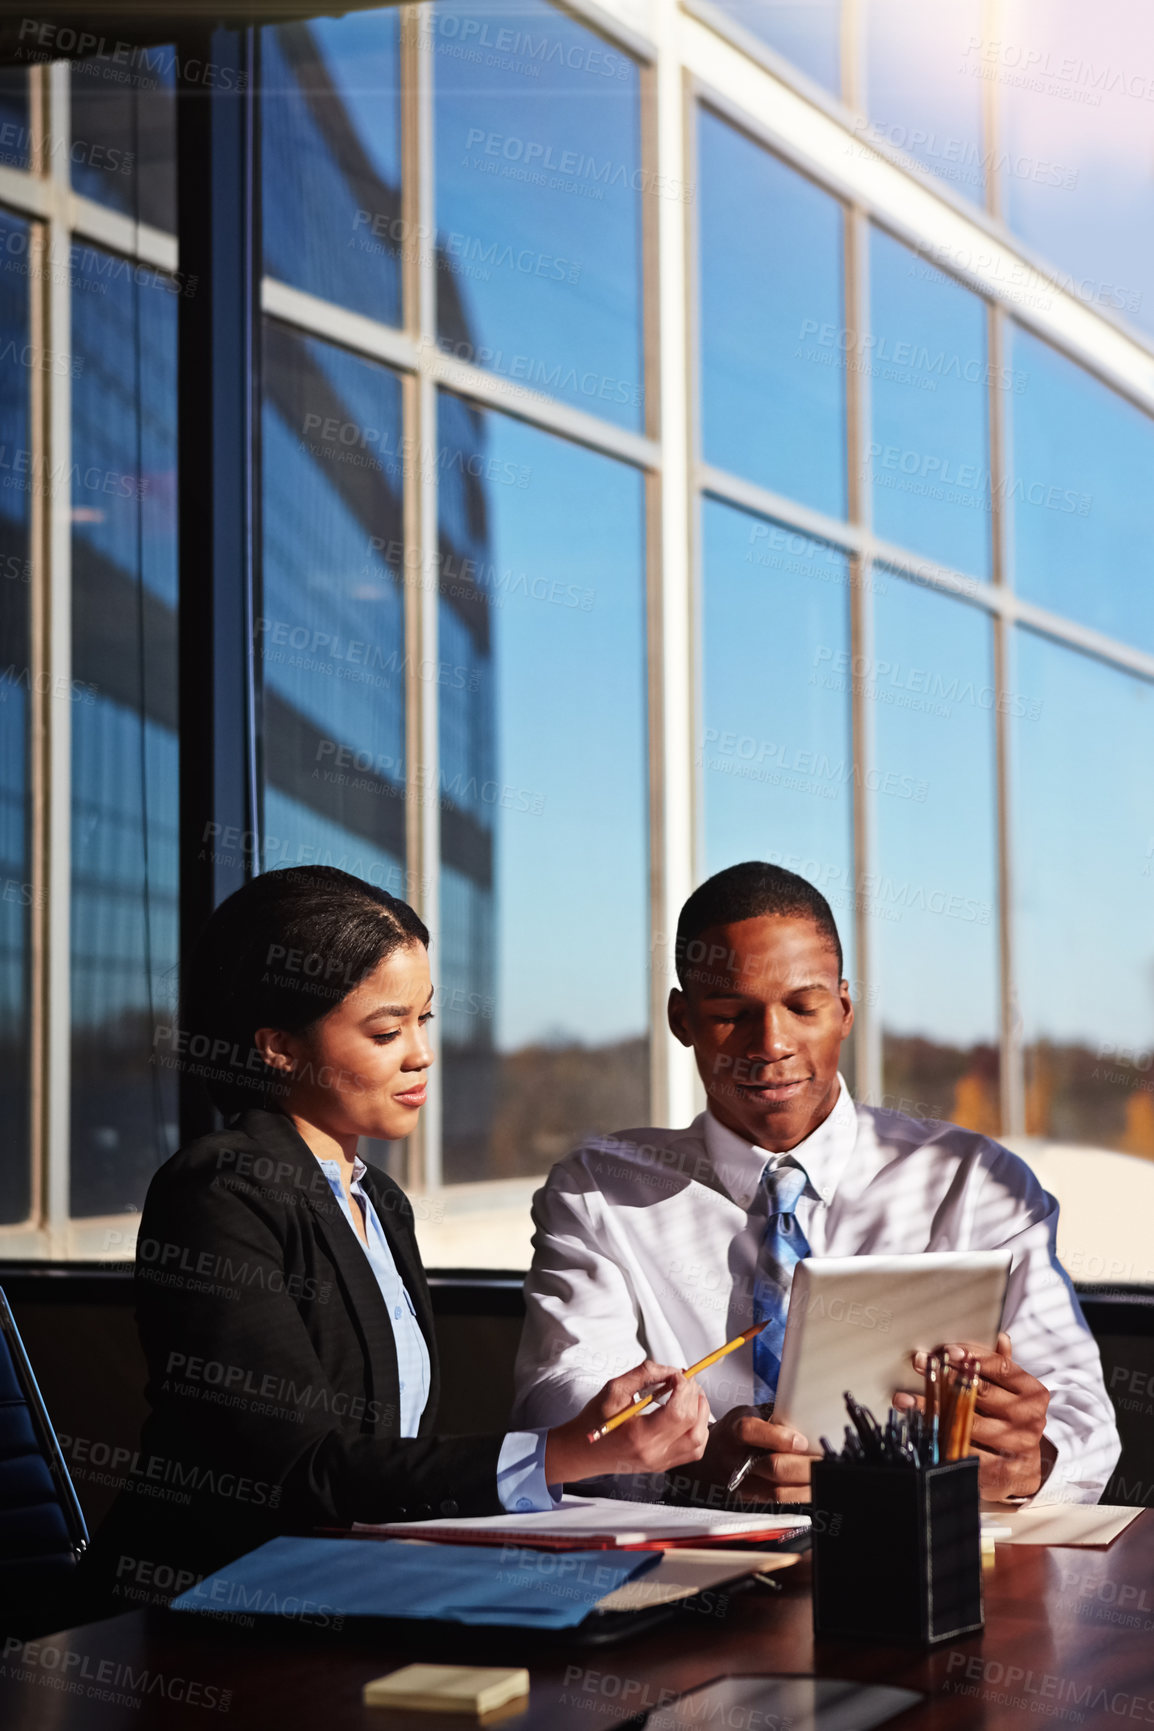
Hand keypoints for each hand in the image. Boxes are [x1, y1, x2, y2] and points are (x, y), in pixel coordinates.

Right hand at [543, 1359, 709, 1486]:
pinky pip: (693, 1451)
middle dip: (694, 1396)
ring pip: (699, 1441)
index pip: (678, 1413)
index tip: (676, 1373)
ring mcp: (660, 1463)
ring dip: (701, 1414)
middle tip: (685, 1380)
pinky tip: (687, 1414)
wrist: (582, 1451)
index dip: (684, 1388)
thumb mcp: (614, 1389)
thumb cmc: (595, 1418)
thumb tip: (671, 1369)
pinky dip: (698, 1429)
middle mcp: (654, 1454)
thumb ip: (644, 1374)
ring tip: (689, 1395)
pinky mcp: (663, 1465)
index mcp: (639, 1436)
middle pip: (692, 1425)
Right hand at [694, 1405, 813, 1504]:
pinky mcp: (746, 1503)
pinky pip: (776, 1505)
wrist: (707, 1461)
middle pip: (772, 1467)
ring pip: (777, 1493)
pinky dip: (795, 1498)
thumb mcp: (748, 1415)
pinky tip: (808, 1490)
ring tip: (822, 1477)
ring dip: (805, 1487)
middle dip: (804, 1466)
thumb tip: (807, 1421)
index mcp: (733, 1431)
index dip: (778, 1437)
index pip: (750, 1431)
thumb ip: (773, 1417)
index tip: (801, 1441)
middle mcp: (733, 1460)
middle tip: (825, 1461)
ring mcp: (738, 1485)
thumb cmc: (734, 1434)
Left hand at [893, 1332, 1051, 1500]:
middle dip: (945, 1377)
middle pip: (981, 1392)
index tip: (946, 1351)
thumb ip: (1002, 1366)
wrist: (1026, 1468)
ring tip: (905, 1399)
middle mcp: (1029, 1418)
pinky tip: (920, 1429)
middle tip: (919, 1364)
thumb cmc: (1012, 1419)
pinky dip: (941, 1439)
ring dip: (933, 1409)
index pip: (1001, 1367)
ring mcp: (1017, 1446)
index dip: (973, 1356)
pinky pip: (964, 1451)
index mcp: (1034, 1393)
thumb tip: (1001, 1337)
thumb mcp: (1012, 1391)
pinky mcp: (1000, 1471)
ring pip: (967, 1422)